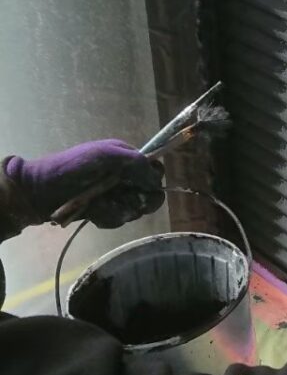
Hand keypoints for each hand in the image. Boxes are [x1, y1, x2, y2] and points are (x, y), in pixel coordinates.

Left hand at [3, 141, 164, 229]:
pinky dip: (107, 217)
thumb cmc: (73, 167)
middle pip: (150, 193)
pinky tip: (93, 213)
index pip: (155, 169)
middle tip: (126, 200)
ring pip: (135, 209)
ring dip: (119, 209)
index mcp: (125, 157)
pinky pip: (118, 219)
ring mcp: (114, 195)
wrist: (41, 190)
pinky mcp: (104, 211)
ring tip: (100, 205)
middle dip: (139, 200)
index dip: (153, 179)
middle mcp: (124, 176)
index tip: (144, 185)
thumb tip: (157, 179)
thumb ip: (135, 162)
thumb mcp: (105, 155)